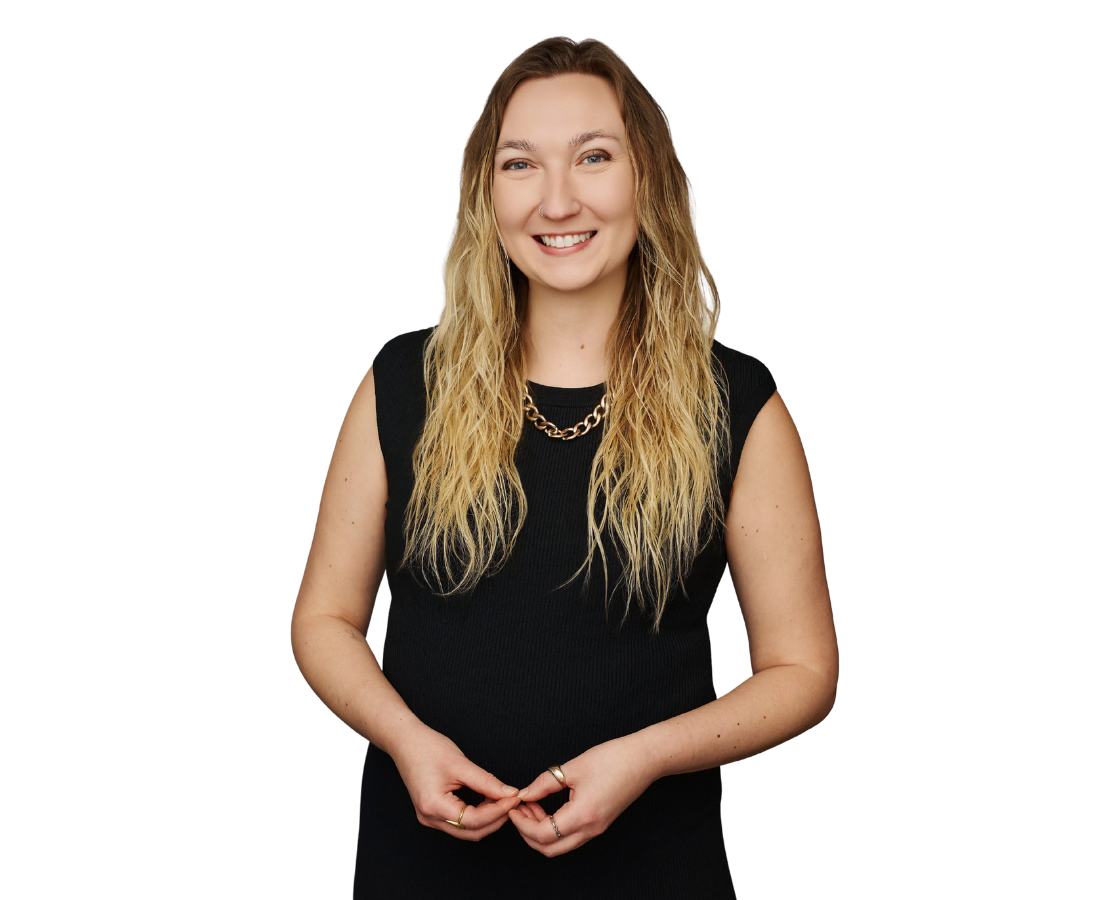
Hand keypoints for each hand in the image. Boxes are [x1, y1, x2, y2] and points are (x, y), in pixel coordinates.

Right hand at [392, 727, 522, 840]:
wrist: (405, 742)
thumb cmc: (428, 748)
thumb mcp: (460, 764)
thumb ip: (486, 782)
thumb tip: (510, 793)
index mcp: (434, 806)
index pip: (474, 820)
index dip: (498, 811)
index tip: (515, 798)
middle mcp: (430, 818)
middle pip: (471, 831)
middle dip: (496, 819)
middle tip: (513, 801)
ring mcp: (430, 818)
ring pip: (466, 830)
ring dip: (487, 819)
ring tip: (503, 800)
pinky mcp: (432, 813)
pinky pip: (459, 823)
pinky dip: (477, 816)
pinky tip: (488, 801)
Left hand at [507, 736, 656, 857]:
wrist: (644, 759)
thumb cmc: (612, 759)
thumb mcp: (573, 768)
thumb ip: (544, 783)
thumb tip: (524, 794)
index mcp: (582, 815)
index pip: (542, 834)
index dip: (522, 824)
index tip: (513, 808)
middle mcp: (590, 829)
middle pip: (549, 849)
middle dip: (527, 833)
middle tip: (519, 810)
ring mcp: (597, 829)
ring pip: (560, 846)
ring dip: (540, 832)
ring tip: (532, 805)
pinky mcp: (600, 824)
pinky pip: (571, 837)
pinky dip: (554, 828)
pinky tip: (548, 807)